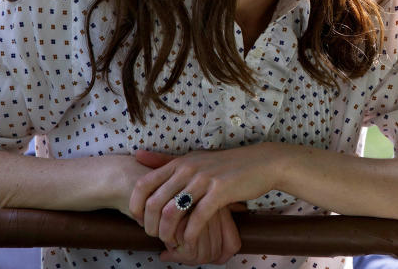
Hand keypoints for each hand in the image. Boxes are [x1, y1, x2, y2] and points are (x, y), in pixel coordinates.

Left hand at [129, 145, 279, 254]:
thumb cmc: (226, 164)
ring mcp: (204, 179)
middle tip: (154, 236)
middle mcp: (188, 169)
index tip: (139, 221)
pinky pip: (197, 217)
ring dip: (168, 232)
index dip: (135, 207)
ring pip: (173, 212)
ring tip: (171, 241)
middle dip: (150, 225)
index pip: (143, 185)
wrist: (262, 163)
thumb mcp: (194, 158)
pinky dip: (190, 234)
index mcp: (179, 162)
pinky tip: (189, 241)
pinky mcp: (220, 191)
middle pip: (154, 202)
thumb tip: (137, 155)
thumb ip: (166, 160)